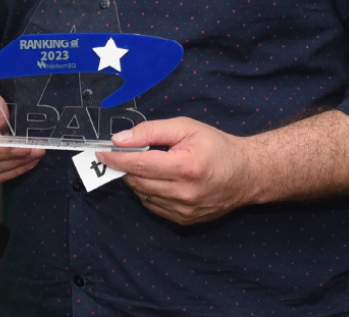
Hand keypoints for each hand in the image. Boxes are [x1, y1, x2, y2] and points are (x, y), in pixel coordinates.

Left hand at [99, 117, 256, 224]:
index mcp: (185, 167)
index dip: (116, 158)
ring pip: (143, 195)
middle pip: (138, 181)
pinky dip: (150, 191)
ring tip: (151, 164)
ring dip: (138, 179)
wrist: (247, 174)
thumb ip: (152, 131)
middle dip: (126, 166)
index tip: (101, 151)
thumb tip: (121, 140)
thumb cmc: (217, 146)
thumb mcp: (186, 127)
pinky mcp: (185, 221)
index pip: (139, 165)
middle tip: (127, 152)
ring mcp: (184, 211)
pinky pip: (154, 206)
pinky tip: (161, 179)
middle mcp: (184, 194)